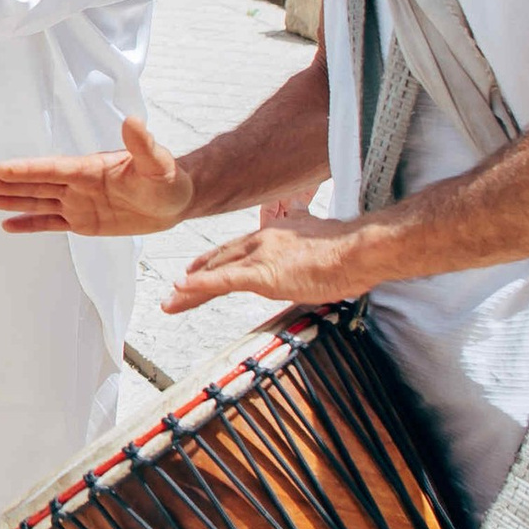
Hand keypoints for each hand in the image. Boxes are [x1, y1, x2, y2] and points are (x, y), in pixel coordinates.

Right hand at [0, 115, 195, 238]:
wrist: (174, 201)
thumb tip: (133, 121)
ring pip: (37, 202)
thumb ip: (142, 146)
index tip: (1, 168)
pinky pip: (51, 223)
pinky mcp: (82, 222)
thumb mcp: (158, 163)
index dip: (28, 170)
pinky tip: (7, 224)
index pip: (53, 169)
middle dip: (9, 184)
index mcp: (90, 168)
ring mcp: (77, 203)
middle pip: (37, 184)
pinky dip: (29, 224)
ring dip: (11, 200)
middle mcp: (77, 184)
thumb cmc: (167, 179)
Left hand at [162, 209, 367, 313]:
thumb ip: (305, 233)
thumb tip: (303, 226)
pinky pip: (224, 281)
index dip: (213, 261)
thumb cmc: (348, 249)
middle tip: (176, 290)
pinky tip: (183, 290)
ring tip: (171, 301)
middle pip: (220, 262)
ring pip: (216, 273)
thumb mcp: (319, 234)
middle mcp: (261, 241)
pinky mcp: (263, 273)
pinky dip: (201, 286)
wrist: (358, 250)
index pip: (236, 250)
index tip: (196, 268)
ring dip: (190, 289)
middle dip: (196, 277)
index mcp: (273, 233)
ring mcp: (260, 256)